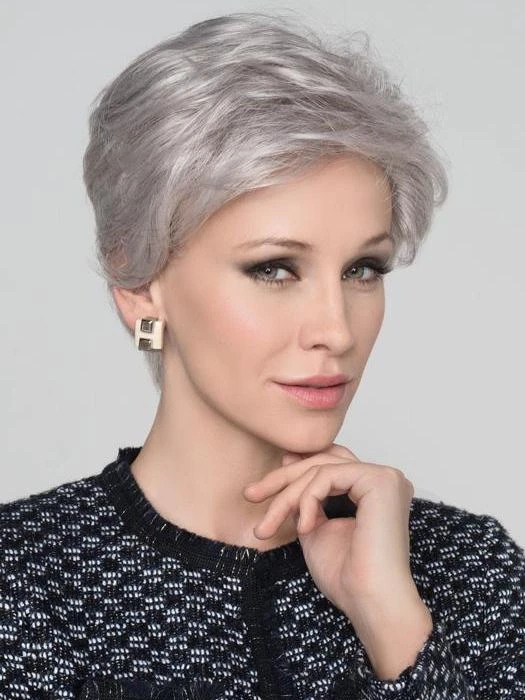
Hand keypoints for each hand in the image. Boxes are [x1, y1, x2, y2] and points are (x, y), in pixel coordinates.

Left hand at [243, 443, 421, 625]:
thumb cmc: (346, 576)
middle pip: (322, 461)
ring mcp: (385, 478)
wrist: (369, 602)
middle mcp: (383, 479)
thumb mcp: (315, 527)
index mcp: (372, 490)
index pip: (327, 465)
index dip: (294, 471)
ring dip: (288, 496)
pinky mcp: (381, 481)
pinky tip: (303, 527)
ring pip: (321, 468)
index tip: (261, 487)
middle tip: (250, 495)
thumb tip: (288, 460)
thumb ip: (305, 498)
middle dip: (281, 479)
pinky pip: (328, 476)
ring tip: (269, 525)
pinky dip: (308, 499)